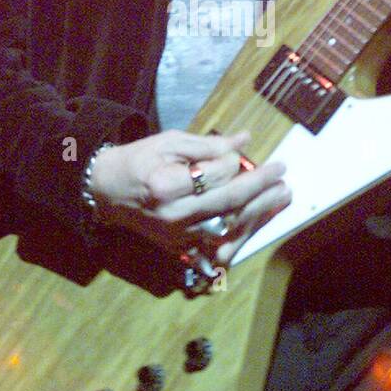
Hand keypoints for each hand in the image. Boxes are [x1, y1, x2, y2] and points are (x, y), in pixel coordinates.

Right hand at [89, 128, 291, 268]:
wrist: (107, 192)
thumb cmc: (138, 161)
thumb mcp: (169, 142)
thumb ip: (209, 145)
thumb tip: (244, 141)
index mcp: (166, 185)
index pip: (216, 175)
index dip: (237, 163)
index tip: (249, 154)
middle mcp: (174, 216)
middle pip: (228, 204)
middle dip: (261, 189)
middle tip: (283, 175)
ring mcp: (178, 237)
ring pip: (229, 230)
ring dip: (259, 214)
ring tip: (281, 197)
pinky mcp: (180, 249)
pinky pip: (217, 249)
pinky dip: (240, 238)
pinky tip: (258, 223)